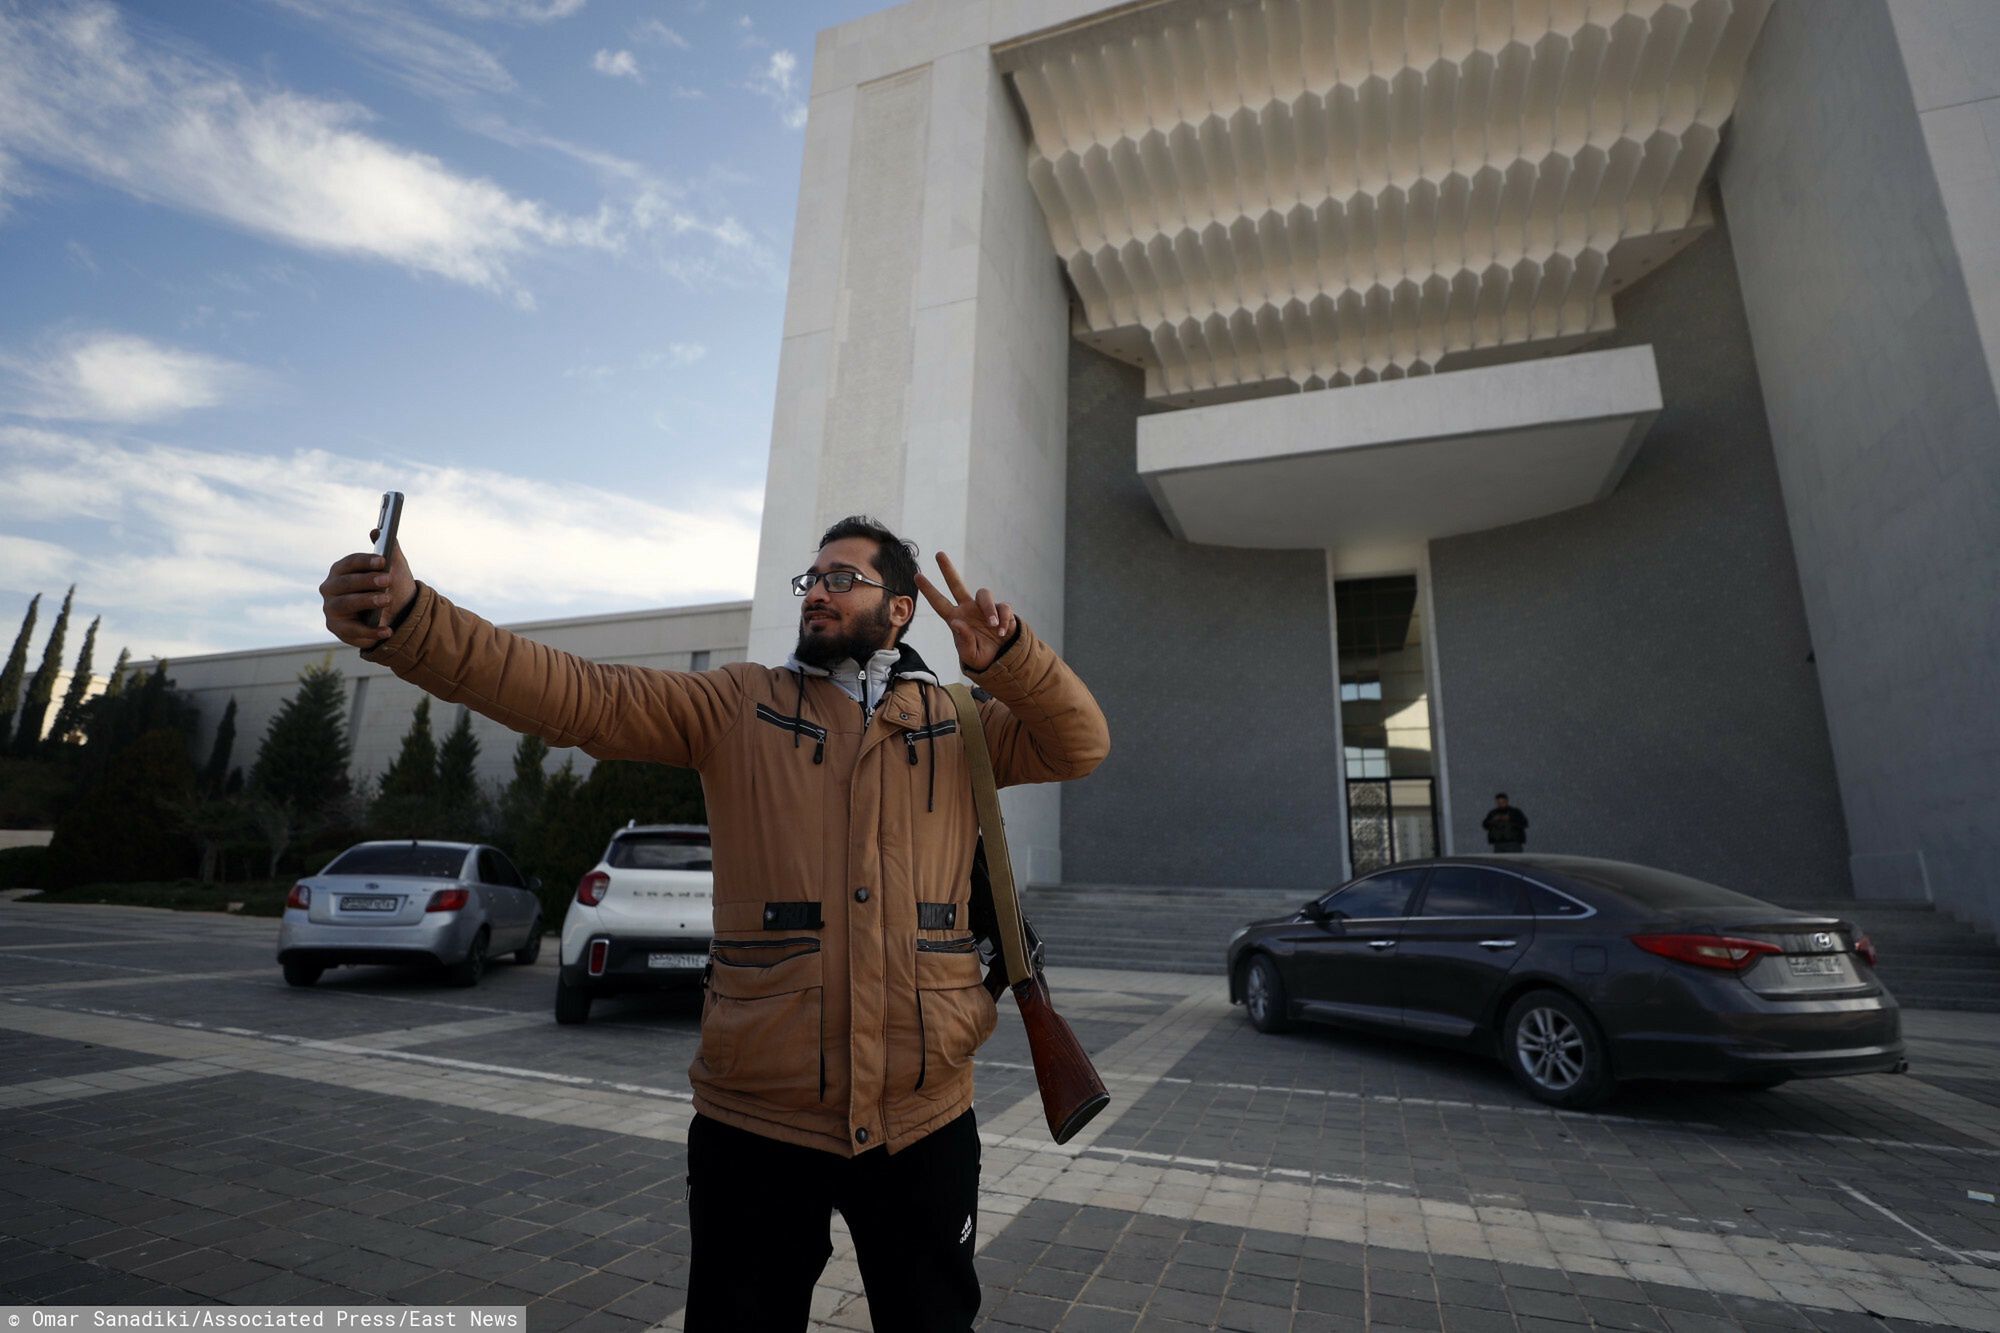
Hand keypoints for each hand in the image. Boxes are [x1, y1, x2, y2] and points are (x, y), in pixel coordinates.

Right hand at [321, 532, 414, 648]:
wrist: (396, 614)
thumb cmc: (389, 587)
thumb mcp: (393, 568)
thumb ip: (388, 550)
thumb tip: (378, 531)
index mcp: (340, 570)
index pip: (349, 563)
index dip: (365, 561)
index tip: (383, 560)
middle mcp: (330, 588)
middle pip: (345, 583)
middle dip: (366, 581)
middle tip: (387, 579)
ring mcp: (331, 609)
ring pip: (346, 604)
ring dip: (367, 601)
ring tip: (387, 599)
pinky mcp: (338, 628)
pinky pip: (353, 630)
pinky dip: (371, 631)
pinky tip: (388, 629)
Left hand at [915, 551, 1016, 671]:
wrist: (1001, 661)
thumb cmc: (981, 656)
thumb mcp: (969, 655)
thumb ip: (963, 640)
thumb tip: (957, 622)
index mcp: (956, 619)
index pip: (939, 602)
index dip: (928, 590)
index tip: (917, 576)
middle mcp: (968, 609)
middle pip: (956, 584)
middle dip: (947, 569)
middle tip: (938, 554)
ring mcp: (984, 608)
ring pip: (984, 593)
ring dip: (989, 609)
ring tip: (993, 626)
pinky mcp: (1001, 610)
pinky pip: (1003, 607)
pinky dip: (1004, 619)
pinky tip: (1002, 632)